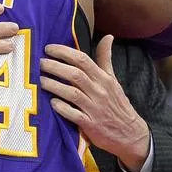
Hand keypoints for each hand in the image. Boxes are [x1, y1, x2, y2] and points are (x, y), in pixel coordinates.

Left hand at [40, 35, 149, 171]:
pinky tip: (52, 102)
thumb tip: (108, 36)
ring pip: (72, 93)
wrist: (131, 134)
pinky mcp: (91, 125)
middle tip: (40, 63)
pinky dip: (62, 108)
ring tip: (41, 80)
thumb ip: (106, 59)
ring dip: (54, 85)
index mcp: (104, 79)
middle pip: (75, 75)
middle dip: (55, 67)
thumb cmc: (117, 104)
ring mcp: (95, 109)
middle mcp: (100, 92)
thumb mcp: (114, 80)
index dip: (64, 52)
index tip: (48, 48)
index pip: (83, 60)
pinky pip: (74, 114)